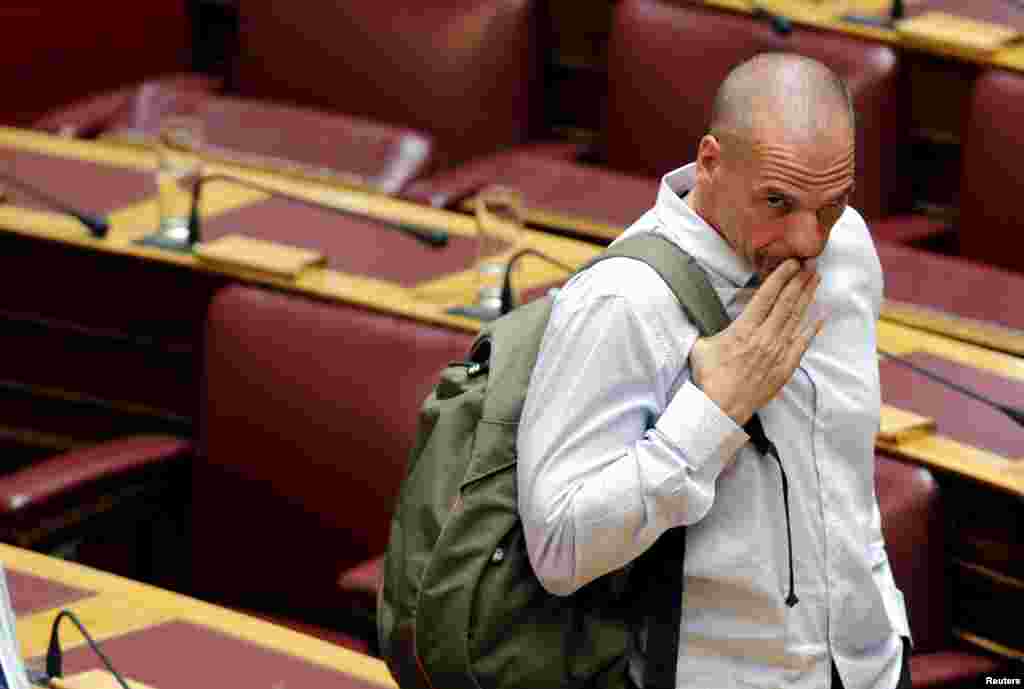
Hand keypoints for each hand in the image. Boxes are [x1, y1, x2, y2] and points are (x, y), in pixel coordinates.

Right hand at [688, 259, 822, 426]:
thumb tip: (703, 317)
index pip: (766, 296)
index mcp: (744, 329)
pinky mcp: (784, 368)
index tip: (792, 263)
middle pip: (786, 303)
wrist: (721, 408)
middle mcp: (764, 337)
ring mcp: (777, 352)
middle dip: (799, 281)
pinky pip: (802, 344)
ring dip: (808, 298)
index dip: (781, 277)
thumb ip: (710, 329)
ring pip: (796, 319)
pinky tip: (821, 316)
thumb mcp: (702, 346)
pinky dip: (812, 329)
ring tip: (816, 280)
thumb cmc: (709, 378)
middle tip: (811, 264)